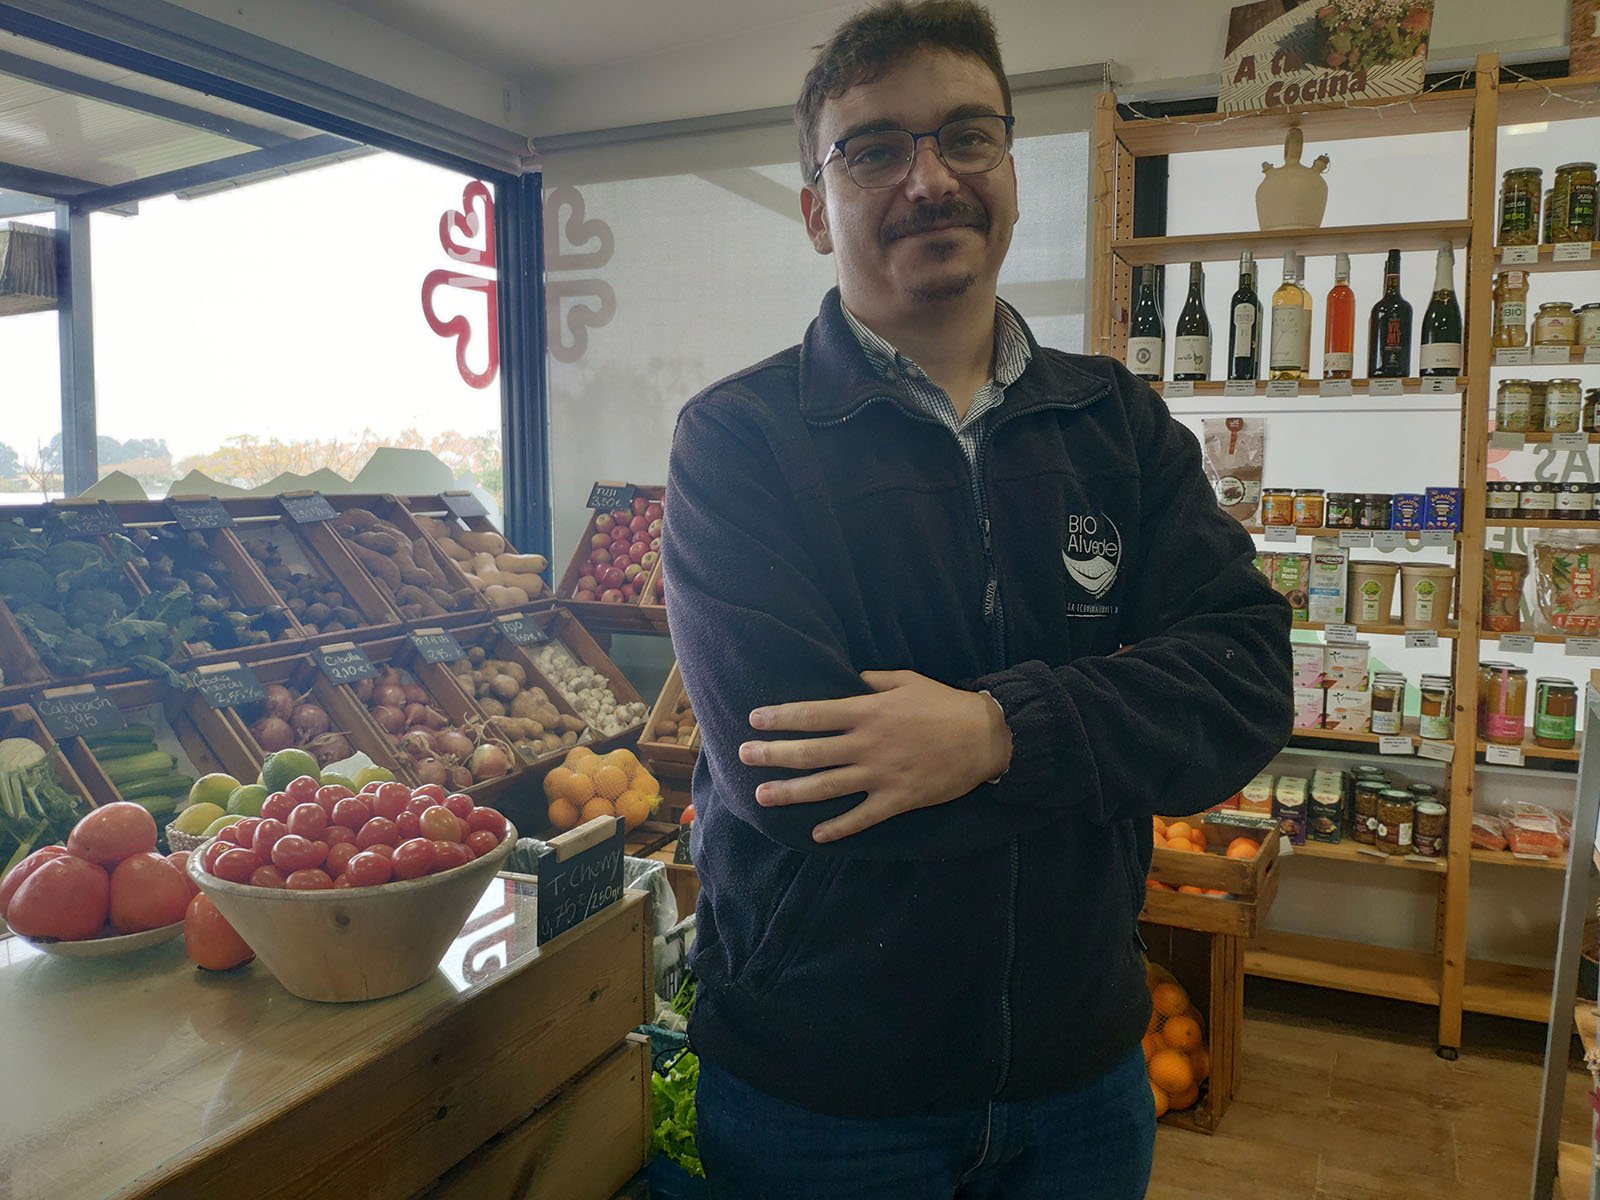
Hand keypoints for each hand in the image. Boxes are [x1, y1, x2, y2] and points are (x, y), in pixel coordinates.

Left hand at [738, 670, 1011, 842]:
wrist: (986, 736)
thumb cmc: (944, 704)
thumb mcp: (906, 680)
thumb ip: (872, 681)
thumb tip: (846, 680)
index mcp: (868, 711)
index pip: (813, 714)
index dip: (781, 717)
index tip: (755, 719)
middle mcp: (867, 743)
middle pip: (810, 751)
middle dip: (773, 754)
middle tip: (744, 755)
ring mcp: (881, 774)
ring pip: (827, 786)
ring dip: (791, 792)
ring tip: (762, 796)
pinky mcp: (898, 799)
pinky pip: (862, 816)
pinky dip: (839, 828)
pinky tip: (816, 835)